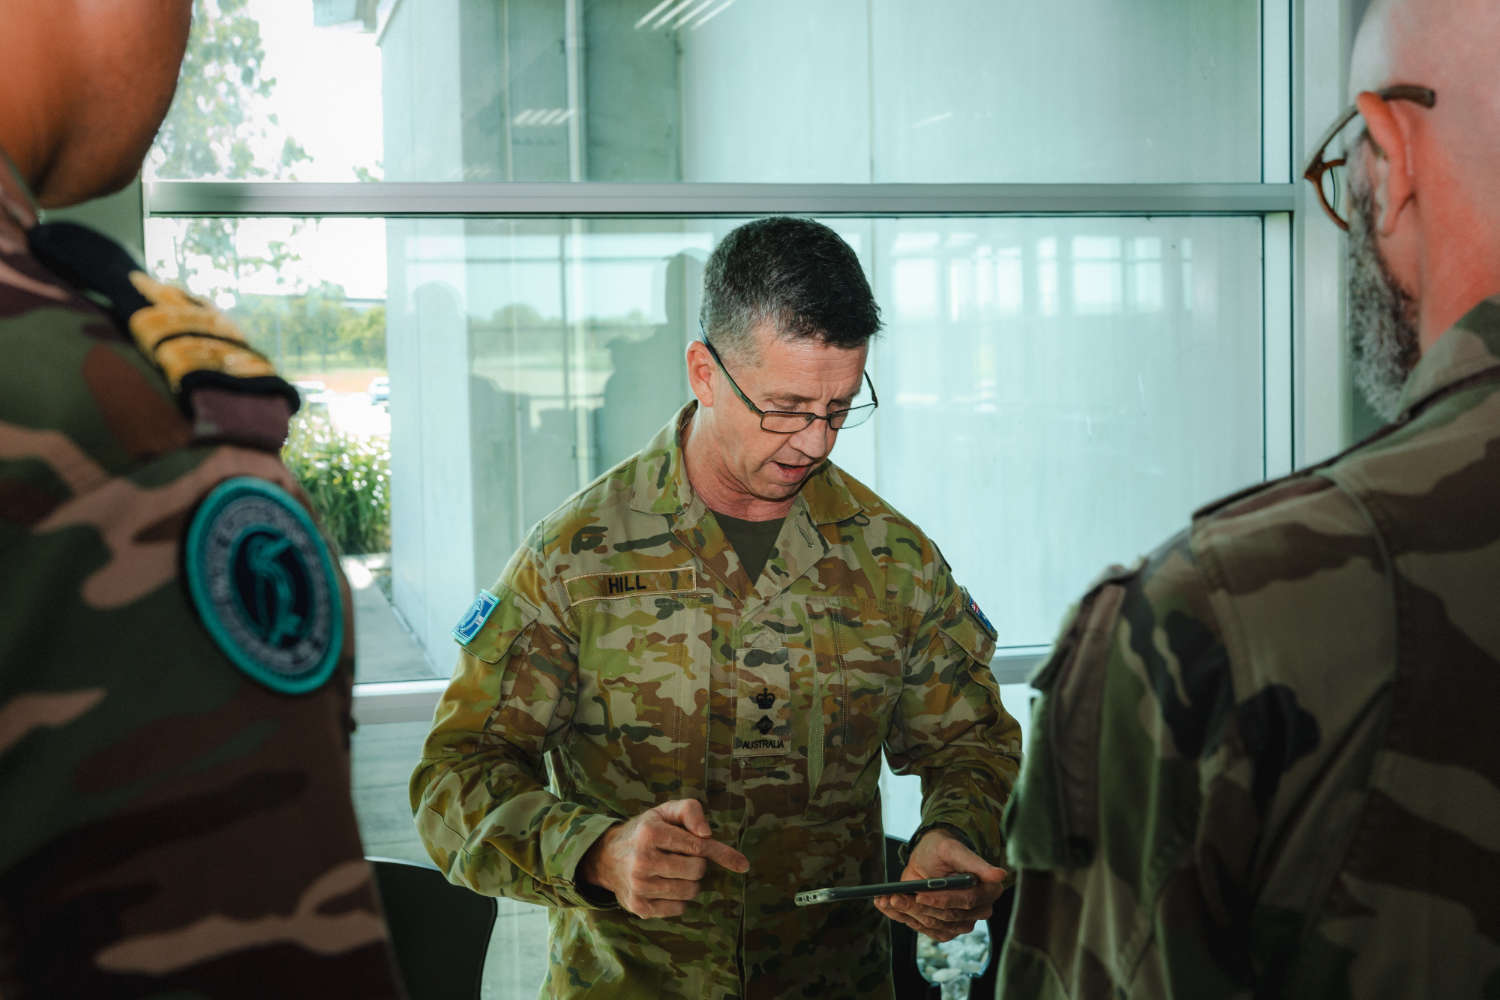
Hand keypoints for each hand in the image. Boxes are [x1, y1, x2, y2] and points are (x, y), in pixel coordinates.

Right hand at [579, 799, 748, 918]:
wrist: (608, 857)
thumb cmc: (646, 831)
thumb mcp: (665, 811)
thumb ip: (690, 811)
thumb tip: (708, 834)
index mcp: (650, 833)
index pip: (698, 846)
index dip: (721, 853)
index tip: (742, 864)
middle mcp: (642, 860)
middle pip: (696, 871)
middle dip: (698, 865)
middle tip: (683, 858)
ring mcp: (639, 886)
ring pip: (690, 891)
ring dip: (691, 882)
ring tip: (675, 872)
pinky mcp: (639, 907)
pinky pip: (679, 909)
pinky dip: (680, 900)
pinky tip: (666, 887)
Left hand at [874, 829, 1006, 941]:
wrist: (927, 856)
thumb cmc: (943, 849)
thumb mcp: (954, 850)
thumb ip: (975, 863)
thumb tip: (1001, 875)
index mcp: (988, 890)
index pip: (966, 901)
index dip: (943, 900)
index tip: (920, 895)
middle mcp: (978, 910)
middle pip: (948, 917)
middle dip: (918, 907)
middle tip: (894, 897)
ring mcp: (961, 922)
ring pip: (933, 925)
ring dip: (907, 913)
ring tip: (886, 899)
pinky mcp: (944, 929)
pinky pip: (923, 929)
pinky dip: (902, 918)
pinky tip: (885, 906)